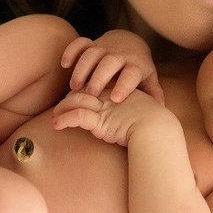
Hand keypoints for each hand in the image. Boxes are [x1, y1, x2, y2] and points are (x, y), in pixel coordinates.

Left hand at [52, 88, 167, 145]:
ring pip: (75, 100)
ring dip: (62, 109)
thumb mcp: (142, 106)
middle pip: (80, 90)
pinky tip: (58, 125)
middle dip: (68, 97)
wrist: (157, 129)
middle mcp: (108, 94)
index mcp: (116, 88)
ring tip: (55, 118)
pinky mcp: (99, 120)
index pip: (93, 83)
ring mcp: (103, 106)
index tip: (75, 97)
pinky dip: (65, 120)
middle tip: (60, 108)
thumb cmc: (152, 120)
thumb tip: (151, 106)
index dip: (81, 89)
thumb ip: (140, 102)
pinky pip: (77, 116)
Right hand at [61, 30, 164, 103]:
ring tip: (75, 87)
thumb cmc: (138, 68)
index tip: (115, 99)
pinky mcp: (92, 43)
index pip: (131, 73)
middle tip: (90, 95)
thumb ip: (153, 93)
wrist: (130, 42)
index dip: (124, 85)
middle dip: (99, 77)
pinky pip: (80, 43)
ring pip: (92, 53)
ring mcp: (105, 47)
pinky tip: (65, 64)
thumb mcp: (148, 79)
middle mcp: (120, 55)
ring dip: (82, 69)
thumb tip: (160, 109)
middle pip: (110, 62)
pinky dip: (71, 51)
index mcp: (135, 65)